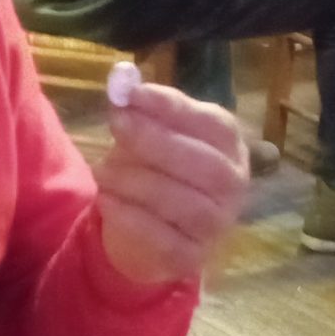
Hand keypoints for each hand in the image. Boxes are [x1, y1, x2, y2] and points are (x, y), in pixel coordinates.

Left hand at [96, 81, 248, 286]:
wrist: (146, 235)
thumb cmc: (153, 170)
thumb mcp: (146, 133)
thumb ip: (139, 108)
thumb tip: (121, 78)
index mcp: (230, 146)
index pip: (214, 124)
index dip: (174, 107)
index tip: (132, 94)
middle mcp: (234, 185)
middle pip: (205, 164)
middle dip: (155, 141)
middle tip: (116, 124)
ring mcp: (217, 225)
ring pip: (183, 202)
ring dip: (136, 181)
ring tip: (100, 170)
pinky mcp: (191, 257)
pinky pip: (163, 238)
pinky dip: (130, 216)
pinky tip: (106, 200)